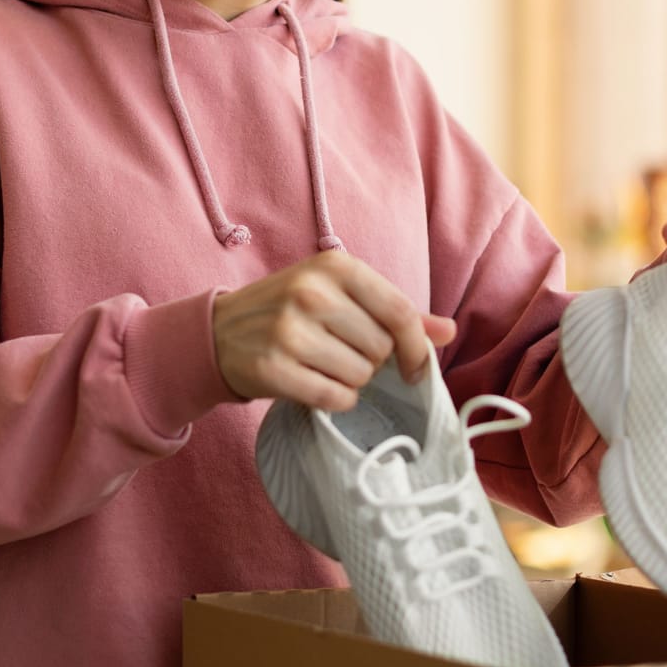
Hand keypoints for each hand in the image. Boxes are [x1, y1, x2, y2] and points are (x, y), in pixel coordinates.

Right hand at [211, 250, 457, 411]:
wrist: (218, 332)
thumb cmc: (290, 312)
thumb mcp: (340, 295)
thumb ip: (395, 312)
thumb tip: (448, 331)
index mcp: (335, 266)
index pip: (400, 312)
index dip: (417, 347)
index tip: (414, 367)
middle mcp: (312, 293)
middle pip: (382, 348)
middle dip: (373, 361)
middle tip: (343, 354)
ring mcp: (289, 330)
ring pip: (360, 376)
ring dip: (351, 381)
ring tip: (324, 366)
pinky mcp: (272, 368)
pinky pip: (335, 398)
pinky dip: (334, 400)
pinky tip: (314, 383)